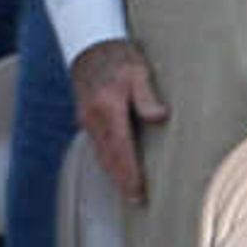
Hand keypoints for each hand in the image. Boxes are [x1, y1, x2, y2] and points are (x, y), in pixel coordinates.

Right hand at [67, 40, 168, 204]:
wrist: (90, 46)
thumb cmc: (119, 57)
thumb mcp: (139, 71)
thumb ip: (147, 96)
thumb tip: (160, 118)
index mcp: (107, 110)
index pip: (120, 150)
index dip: (129, 174)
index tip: (137, 193)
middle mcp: (93, 119)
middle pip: (108, 158)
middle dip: (121, 181)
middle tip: (136, 200)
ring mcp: (87, 120)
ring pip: (101, 154)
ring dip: (113, 173)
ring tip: (129, 191)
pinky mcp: (86, 118)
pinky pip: (98, 145)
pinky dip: (107, 160)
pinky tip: (117, 167)